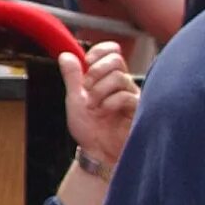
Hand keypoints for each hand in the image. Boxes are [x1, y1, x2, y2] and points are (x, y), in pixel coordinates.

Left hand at [60, 42, 139, 164]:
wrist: (98, 153)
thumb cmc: (90, 129)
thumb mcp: (75, 99)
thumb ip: (72, 77)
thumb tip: (66, 54)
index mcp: (108, 78)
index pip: (112, 51)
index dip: (100, 51)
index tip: (87, 61)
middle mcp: (123, 84)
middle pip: (116, 60)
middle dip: (96, 72)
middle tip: (87, 89)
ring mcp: (132, 96)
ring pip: (119, 77)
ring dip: (99, 91)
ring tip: (94, 106)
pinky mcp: (139, 109)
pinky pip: (126, 96)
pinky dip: (109, 102)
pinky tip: (104, 112)